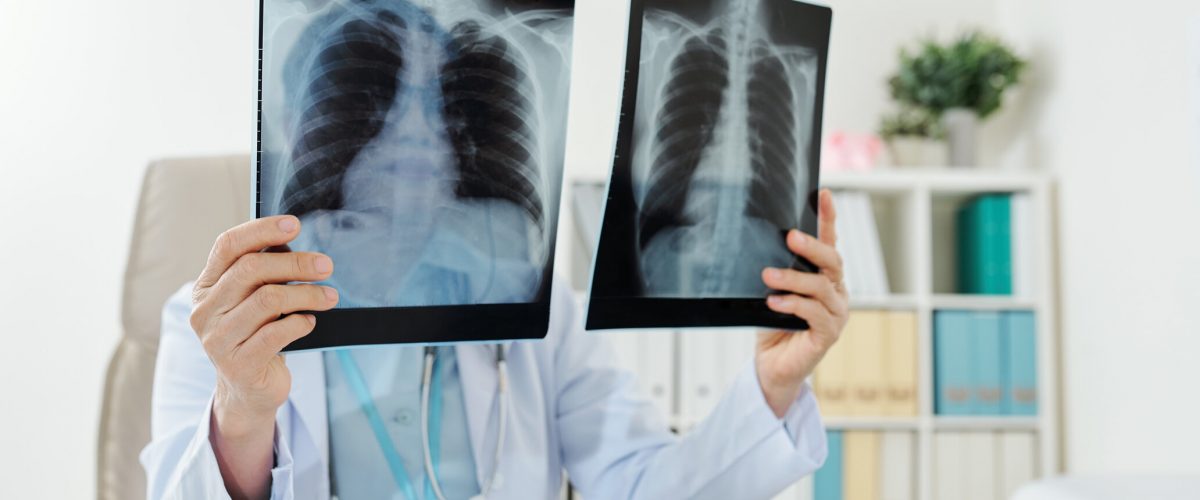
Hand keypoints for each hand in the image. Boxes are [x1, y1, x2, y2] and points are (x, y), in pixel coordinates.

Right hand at [189, 215, 337, 498]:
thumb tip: (293, 243)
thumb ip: (264, 274)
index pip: (227, 245)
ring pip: (267, 300)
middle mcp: (205, 311)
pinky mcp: (238, 364)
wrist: (248, 389)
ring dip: (306, 294)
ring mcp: (217, 339)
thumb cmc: (256, 335)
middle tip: (326, 265)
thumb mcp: (253, 301)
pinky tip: (310, 321)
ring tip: (329, 297)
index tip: (294, 224)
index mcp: (206, 287)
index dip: (261, 230)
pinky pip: (275, 333)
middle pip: (251, 269)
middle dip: (295, 263)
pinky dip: (300, 322)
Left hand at [756, 189, 849, 417]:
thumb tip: (762, 246)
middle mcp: (836, 292)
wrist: (771, 366)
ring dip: (793, 278)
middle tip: (789, 236)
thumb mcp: (771, 291)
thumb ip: (776, 271)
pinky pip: (815, 313)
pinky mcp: (829, 334)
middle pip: (833, 261)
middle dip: (812, 245)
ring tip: (768, 275)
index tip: (822, 193)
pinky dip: (793, 304)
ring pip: (822, 286)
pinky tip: (774, 302)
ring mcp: (836, 313)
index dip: (828, 218)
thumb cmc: (772, 326)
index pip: (829, 242)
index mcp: (824, 278)